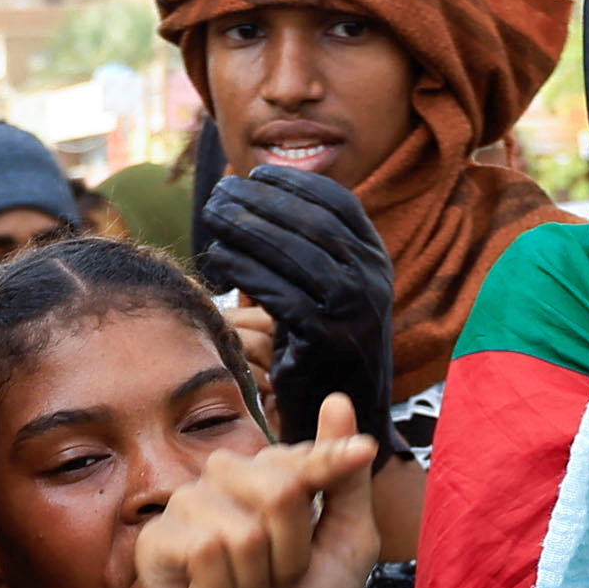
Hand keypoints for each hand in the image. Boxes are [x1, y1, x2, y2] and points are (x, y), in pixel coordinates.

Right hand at [136, 392, 386, 587]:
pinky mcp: (155, 541)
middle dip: (293, 554)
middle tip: (278, 583)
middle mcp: (226, 482)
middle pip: (280, 489)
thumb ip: (345, 480)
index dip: (334, 463)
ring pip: (245, 528)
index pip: (305, 454)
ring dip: (258, 583)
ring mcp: (187, 507)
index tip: (364, 453)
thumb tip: (339, 401)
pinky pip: (205, 549)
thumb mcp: (346, 547)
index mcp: (272, 478)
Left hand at [195, 168, 396, 447]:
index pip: (338, 203)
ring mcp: (356, 308)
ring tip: (212, 219)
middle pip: (312, 223)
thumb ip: (308, 246)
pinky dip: (245, 272)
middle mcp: (373, 278)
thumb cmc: (320, 343)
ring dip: (247, 230)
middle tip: (219, 194)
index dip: (295, 184)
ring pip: (295, 253)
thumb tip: (260, 193)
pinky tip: (218, 261)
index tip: (255, 175)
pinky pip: (281, 294)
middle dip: (261, 203)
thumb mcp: (327, 287)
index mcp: (375, 258)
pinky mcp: (330, 338)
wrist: (344, 412)